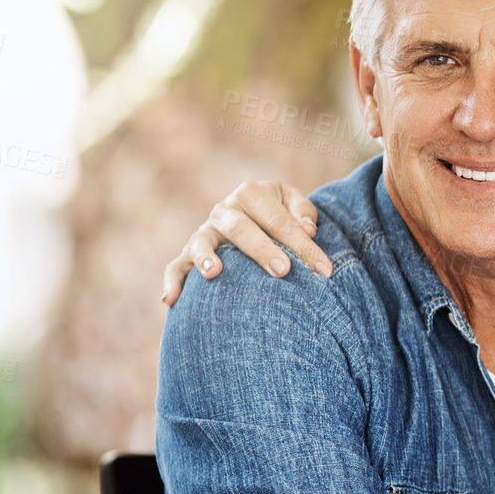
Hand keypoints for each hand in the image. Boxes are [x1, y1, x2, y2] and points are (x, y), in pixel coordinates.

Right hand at [160, 180, 332, 304]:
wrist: (254, 215)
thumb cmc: (280, 214)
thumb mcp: (295, 204)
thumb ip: (304, 213)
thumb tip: (308, 230)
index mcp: (252, 194)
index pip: (280, 220)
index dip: (304, 245)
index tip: (324, 269)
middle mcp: (225, 210)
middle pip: (242, 229)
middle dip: (263, 250)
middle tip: (283, 271)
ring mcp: (205, 231)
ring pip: (201, 242)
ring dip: (206, 257)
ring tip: (214, 273)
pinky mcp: (189, 252)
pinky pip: (176, 265)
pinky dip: (172, 281)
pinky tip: (170, 299)